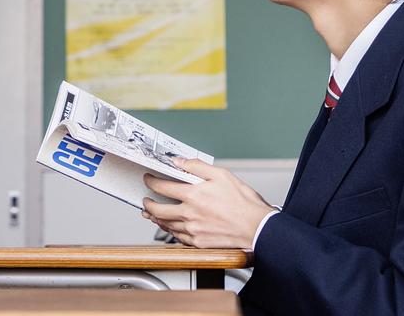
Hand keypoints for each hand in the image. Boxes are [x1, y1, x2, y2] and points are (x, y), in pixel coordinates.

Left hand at [141, 158, 272, 248]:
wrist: (258, 228)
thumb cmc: (244, 203)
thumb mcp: (222, 175)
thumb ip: (197, 167)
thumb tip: (180, 162)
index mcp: (193, 195)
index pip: (162, 187)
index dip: (151, 181)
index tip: (148, 179)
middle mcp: (189, 214)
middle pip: (158, 209)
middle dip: (148, 203)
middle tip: (145, 200)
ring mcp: (193, 230)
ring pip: (166, 225)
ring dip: (155, 218)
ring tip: (151, 213)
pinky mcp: (199, 242)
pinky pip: (178, 237)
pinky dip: (170, 231)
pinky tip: (169, 227)